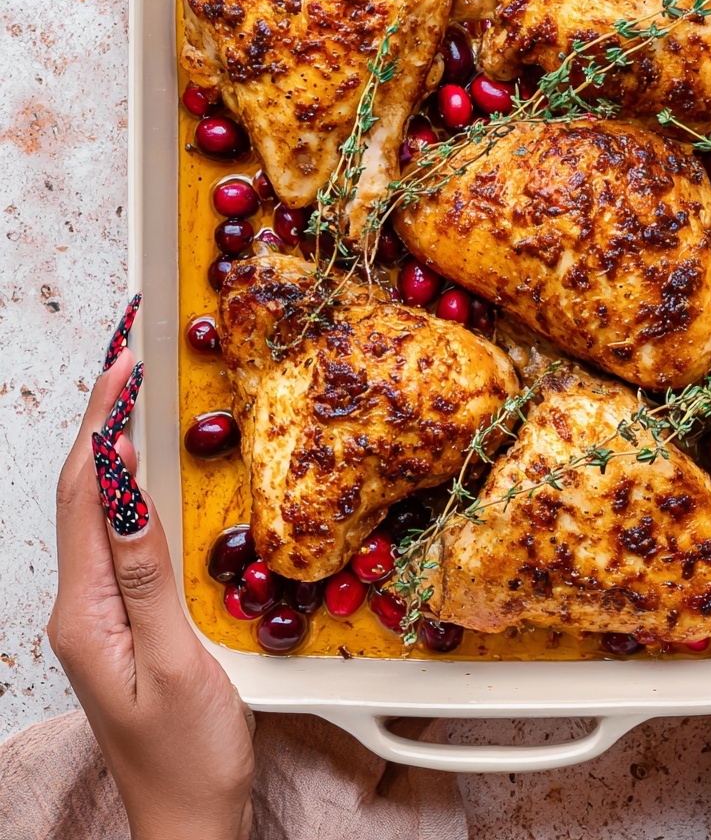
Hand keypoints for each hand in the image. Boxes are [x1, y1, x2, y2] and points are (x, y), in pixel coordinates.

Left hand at [48, 344, 254, 839]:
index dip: (101, 424)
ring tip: (135, 395)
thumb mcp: (175, 665)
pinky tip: (149, 469)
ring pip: (97, 509)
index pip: (84, 494)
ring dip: (111, 445)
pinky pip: (119, 535)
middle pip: (81, 492)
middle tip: (129, 359)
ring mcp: (98, 612)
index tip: (123, 368)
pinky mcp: (121, 618)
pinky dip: (129, 486)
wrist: (187, 822)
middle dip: (99, 419)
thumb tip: (127, 493)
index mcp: (85, 612)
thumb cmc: (187, 757)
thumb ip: (149, 578)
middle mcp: (81, 604)